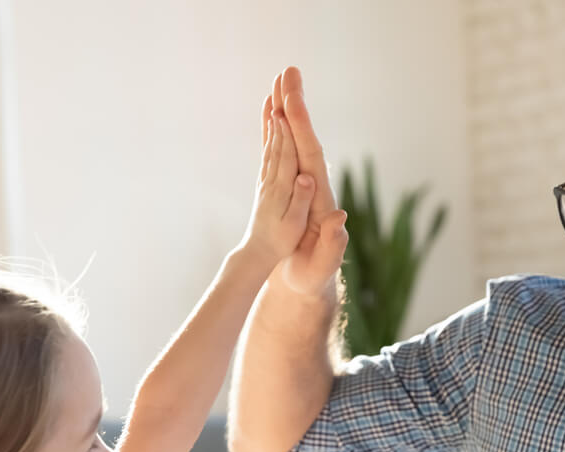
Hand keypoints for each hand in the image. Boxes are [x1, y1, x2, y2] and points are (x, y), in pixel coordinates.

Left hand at [234, 106, 317, 271]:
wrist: (258, 252)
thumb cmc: (281, 241)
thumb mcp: (293, 225)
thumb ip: (300, 200)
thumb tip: (306, 177)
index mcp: (282, 189)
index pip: (287, 154)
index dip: (288, 130)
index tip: (287, 107)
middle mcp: (272, 179)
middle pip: (277, 140)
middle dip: (279, 113)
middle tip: (280, 87)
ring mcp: (267, 178)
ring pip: (271, 142)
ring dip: (272, 117)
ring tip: (273, 93)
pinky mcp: (267, 180)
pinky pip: (268, 150)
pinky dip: (269, 131)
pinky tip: (270, 118)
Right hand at [265, 66, 346, 295]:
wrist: (310, 282)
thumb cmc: (314, 276)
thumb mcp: (323, 264)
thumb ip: (333, 244)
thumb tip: (341, 218)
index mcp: (320, 197)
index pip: (311, 155)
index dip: (302, 128)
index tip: (291, 99)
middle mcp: (315, 185)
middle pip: (305, 137)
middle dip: (296, 104)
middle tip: (288, 70)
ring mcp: (306, 184)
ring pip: (296, 139)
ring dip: (288, 109)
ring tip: (280, 79)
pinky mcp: (296, 186)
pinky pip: (287, 151)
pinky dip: (279, 130)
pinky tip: (273, 111)